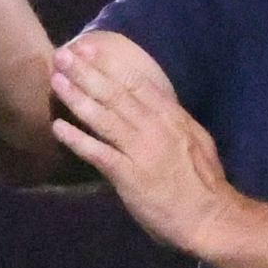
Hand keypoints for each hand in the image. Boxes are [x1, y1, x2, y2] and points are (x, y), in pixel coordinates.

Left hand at [48, 31, 239, 253]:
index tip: (89, 48)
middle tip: (64, 55)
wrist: (211, 218)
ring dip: (78, 97)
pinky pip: (98, 152)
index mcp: (172, 117)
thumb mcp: (196, 141)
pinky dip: (77, 139)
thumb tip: (155, 107)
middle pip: (116, 93)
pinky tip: (58, 127)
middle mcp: (155, 127)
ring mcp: (141, 150)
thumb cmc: (205, 184)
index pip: (136, 83)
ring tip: (56, 81)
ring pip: (104, 116)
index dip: (109, 64)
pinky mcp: (129, 175)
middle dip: (87, 71)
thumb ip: (174, 122)